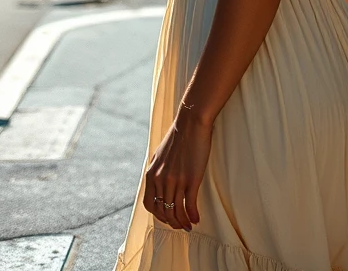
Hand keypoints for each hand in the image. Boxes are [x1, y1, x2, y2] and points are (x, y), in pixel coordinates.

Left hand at [143, 109, 211, 231]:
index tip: (167, 218)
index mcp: (152, 174)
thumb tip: (158, 182)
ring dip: (183, 222)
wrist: (191, 122)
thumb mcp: (160, 154)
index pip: (150, 204)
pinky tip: (197, 219)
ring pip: (176, 211)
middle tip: (180, 225)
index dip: (158, 215)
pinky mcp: (190, 180)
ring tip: (189, 225)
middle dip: (171, 222)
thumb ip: (157, 170)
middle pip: (163, 211)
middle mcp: (161, 180)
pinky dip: (192, 215)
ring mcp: (176, 181)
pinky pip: (189, 205)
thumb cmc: (178, 136)